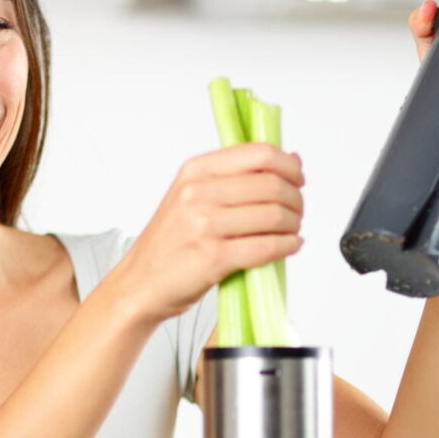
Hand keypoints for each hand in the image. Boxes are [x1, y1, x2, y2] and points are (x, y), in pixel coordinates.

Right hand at [107, 142, 304, 322]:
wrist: (140, 283)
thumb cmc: (170, 243)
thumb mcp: (192, 196)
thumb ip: (236, 177)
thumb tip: (291, 159)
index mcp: (196, 170)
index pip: (259, 154)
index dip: (289, 167)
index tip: (298, 180)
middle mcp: (199, 193)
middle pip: (272, 185)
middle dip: (295, 200)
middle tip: (297, 213)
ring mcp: (205, 225)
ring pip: (274, 216)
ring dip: (293, 225)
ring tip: (292, 231)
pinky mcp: (214, 258)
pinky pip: (266, 247)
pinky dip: (287, 246)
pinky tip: (289, 247)